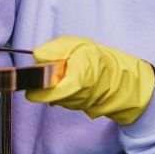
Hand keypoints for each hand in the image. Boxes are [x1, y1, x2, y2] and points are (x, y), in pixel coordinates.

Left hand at [25, 36, 154, 124]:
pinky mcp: (81, 108)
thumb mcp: (78, 45)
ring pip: (56, 99)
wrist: (125, 77)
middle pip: (50, 96)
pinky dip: (63, 91)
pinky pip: (64, 100)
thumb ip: (56, 49)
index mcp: (78, 79)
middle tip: (51, 69)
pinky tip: (71, 80)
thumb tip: (37, 56)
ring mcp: (79, 105)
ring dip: (55, 87)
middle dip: (46, 84)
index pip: (51, 93)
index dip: (37, 91)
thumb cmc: (101, 58)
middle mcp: (78, 96)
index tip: (30, 85)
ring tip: (66, 72)